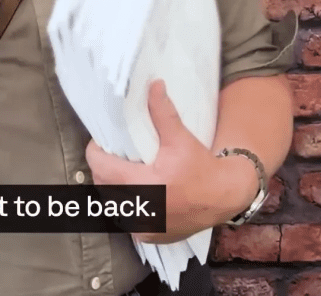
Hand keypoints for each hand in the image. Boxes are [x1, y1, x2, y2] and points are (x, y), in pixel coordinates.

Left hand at [85, 79, 227, 244]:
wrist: (224, 198)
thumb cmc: (201, 167)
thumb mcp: (180, 138)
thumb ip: (163, 112)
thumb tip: (154, 84)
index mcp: (143, 186)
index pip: (100, 167)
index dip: (96, 152)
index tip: (101, 142)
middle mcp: (139, 211)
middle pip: (102, 185)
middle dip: (103, 167)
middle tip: (112, 153)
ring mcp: (142, 228)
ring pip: (111, 204)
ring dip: (111, 187)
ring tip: (120, 170)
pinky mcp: (149, 236)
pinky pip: (124, 219)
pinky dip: (124, 205)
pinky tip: (133, 192)